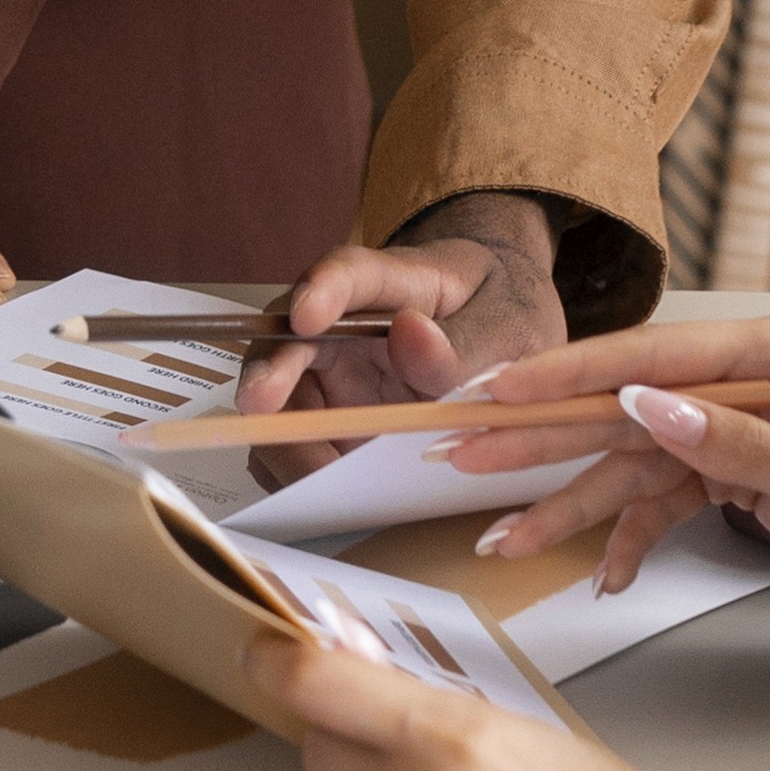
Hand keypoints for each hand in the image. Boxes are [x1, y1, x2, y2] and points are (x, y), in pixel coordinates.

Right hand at [220, 189, 572, 484]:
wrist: (495, 333)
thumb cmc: (498, 312)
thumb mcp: (508, 323)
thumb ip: (466, 340)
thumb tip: (412, 335)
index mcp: (391, 283)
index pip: (349, 273)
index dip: (321, 290)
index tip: (307, 315)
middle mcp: (341, 326)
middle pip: (285, 338)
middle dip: (269, 373)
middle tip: (261, 405)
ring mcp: (328, 375)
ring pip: (278, 400)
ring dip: (283, 438)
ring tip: (318, 477)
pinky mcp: (326, 422)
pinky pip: (295, 447)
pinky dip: (299, 474)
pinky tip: (326, 497)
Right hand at [455, 307, 769, 623]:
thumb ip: (737, 446)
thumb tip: (645, 404)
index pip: (652, 355)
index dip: (567, 373)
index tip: (499, 390)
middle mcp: (746, 382)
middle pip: (624, 405)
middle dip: (542, 438)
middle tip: (464, 455)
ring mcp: (738, 430)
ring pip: (632, 463)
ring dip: (571, 503)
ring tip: (505, 539)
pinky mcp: (738, 476)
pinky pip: (665, 502)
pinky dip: (631, 536)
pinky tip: (599, 570)